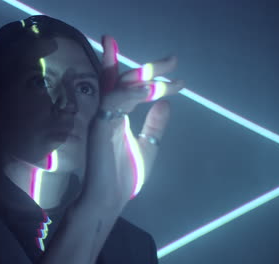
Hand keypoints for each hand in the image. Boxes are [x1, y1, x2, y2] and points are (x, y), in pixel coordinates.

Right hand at [78, 35, 183, 212]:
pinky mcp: (99, 125)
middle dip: (147, 67)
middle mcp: (109, 111)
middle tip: (172, 60)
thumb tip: (165, 103)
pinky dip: (131, 94)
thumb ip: (154, 125)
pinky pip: (113, 102)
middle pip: (124, 79)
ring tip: (166, 71)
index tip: (179, 80)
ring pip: (118, 86)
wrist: (109, 198)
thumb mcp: (148, 146)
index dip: (151, 78)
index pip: (131, 88)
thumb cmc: (125, 175)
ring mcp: (102, 116)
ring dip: (142, 77)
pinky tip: (150, 91)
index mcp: (119, 114)